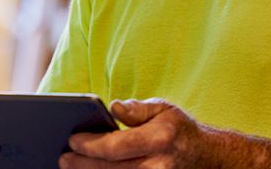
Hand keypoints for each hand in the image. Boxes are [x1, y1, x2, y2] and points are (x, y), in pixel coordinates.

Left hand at [59, 98, 210, 167]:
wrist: (207, 157)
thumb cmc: (179, 130)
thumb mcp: (163, 109)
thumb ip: (137, 109)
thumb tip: (112, 107)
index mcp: (159, 140)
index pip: (115, 147)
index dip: (90, 145)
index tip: (72, 140)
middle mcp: (158, 167)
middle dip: (82, 164)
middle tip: (63, 158)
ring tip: (72, 167)